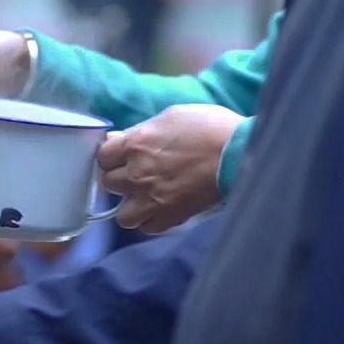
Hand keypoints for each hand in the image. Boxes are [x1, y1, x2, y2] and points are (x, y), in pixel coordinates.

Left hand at [97, 104, 242, 232]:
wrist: (241, 152)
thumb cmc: (210, 128)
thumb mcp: (171, 116)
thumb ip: (140, 130)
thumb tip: (119, 138)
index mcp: (134, 144)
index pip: (102, 157)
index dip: (111, 157)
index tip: (121, 157)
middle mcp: (137, 174)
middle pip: (108, 184)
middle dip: (119, 180)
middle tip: (136, 175)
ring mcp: (152, 199)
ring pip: (122, 215)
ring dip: (131, 207)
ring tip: (146, 198)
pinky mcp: (171, 216)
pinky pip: (148, 227)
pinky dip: (152, 221)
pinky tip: (163, 208)